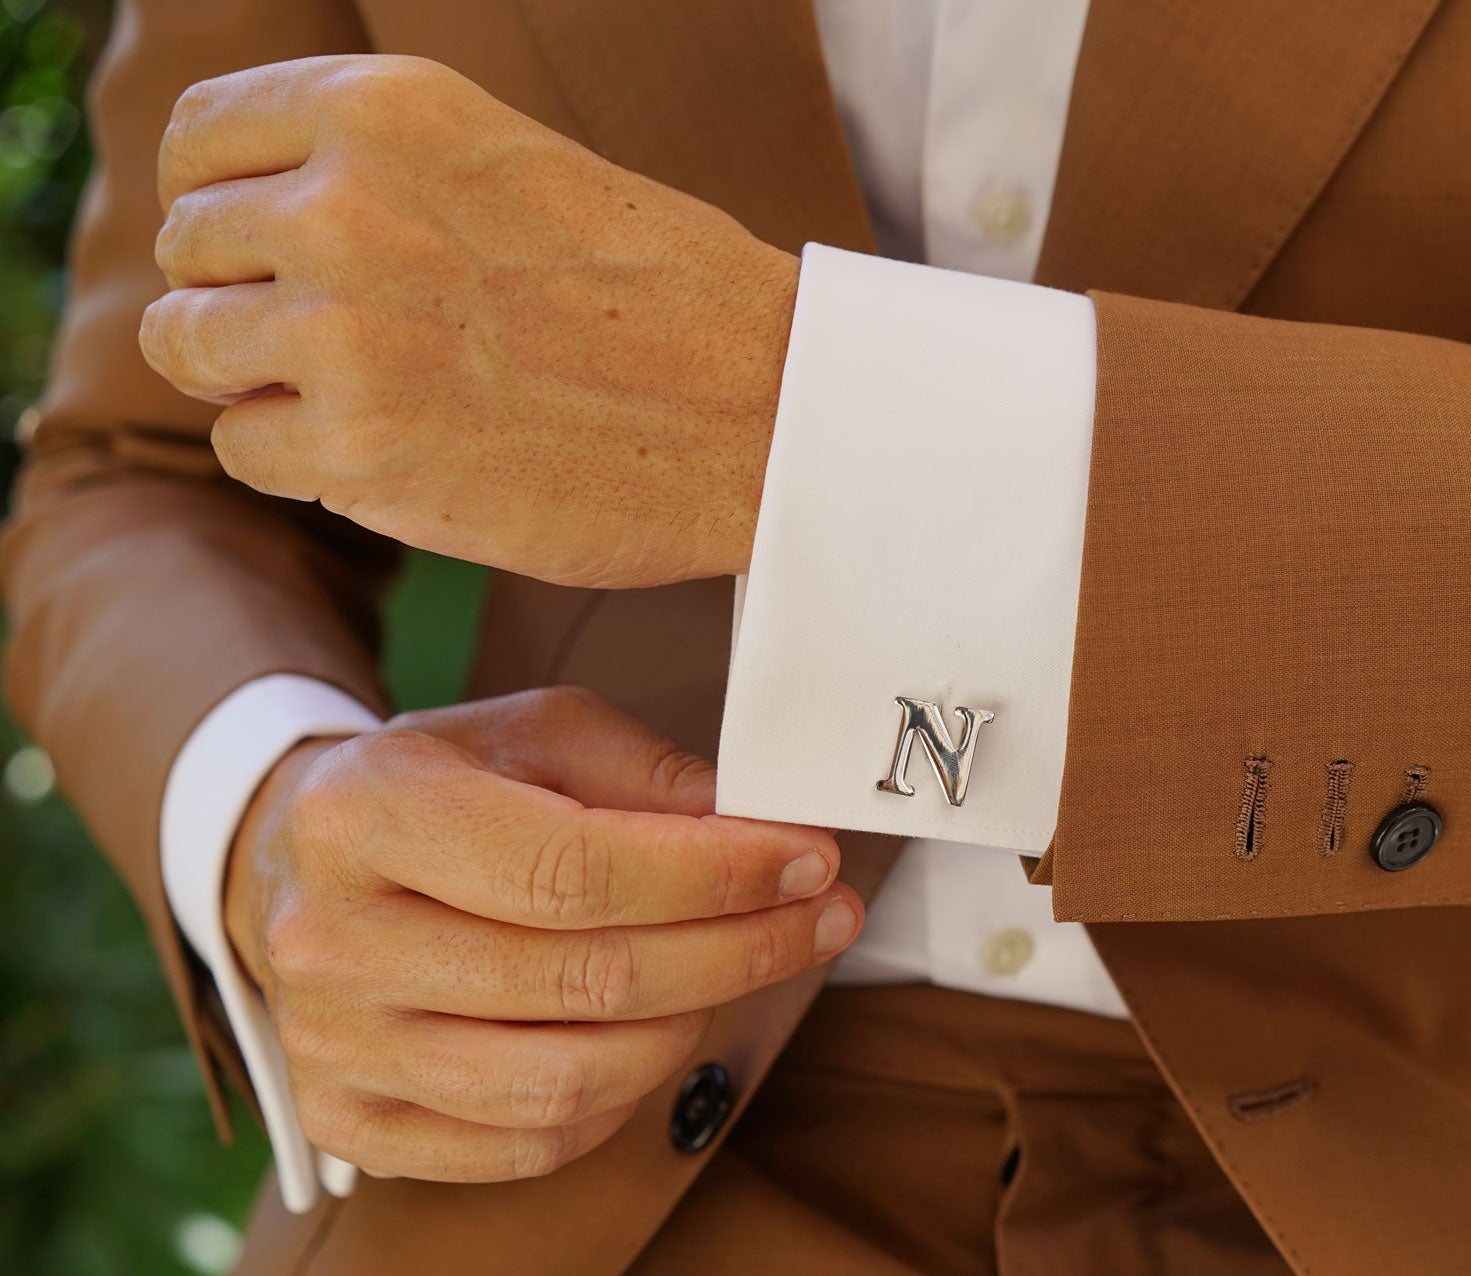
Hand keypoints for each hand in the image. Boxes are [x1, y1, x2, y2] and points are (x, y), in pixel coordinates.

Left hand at [141, 55, 796, 587]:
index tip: (259, 250)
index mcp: (389, 109)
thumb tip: (257, 220)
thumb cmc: (666, 298)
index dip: (219, 200)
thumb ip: (385, 173)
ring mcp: (344, 330)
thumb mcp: (515, 166)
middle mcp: (346, 204)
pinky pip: (245, 448)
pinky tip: (392, 453)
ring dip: (258, 380)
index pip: (202, 137)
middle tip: (339, 343)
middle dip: (245, 298)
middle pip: (192, 248)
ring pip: (191, 347)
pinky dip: (301, 461)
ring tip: (361, 398)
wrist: (767, 413)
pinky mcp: (359, 449)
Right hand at [224, 687, 861, 1183]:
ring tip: (740, 967)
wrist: (295, 865)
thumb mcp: (531, 732)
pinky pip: (530, 1143)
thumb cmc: (438, 788)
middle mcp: (332, 941)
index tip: (810, 861)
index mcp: (366, 815)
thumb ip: (644, 771)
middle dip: (739, 949)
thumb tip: (756, 829)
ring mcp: (335, 1047)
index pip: (575, 870)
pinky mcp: (353, 1124)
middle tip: (821, 916)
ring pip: (567, 1080)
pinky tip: (659, 1031)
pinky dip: (621, 1098)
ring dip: (690, 1025)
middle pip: (586, 980)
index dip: (715, 875)